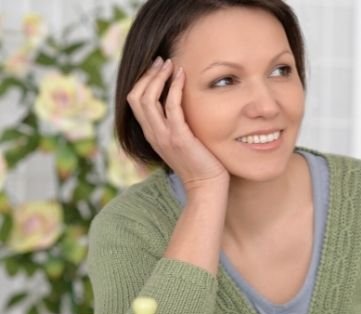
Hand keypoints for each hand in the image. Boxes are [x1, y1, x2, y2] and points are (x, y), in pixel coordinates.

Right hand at [126, 57, 228, 191]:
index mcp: (151, 134)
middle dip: (147, 75)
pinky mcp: (179, 137)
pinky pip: (171, 106)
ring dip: (158, 77)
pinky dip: (174, 87)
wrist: (206, 185)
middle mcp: (152, 134)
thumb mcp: (180, 141)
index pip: (134, 101)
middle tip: (162, 61)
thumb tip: (177, 105)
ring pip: (148, 99)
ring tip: (170, 64)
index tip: (157, 68)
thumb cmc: (199, 163)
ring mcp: (163, 136)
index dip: (142, 81)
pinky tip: (182, 76)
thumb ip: (174, 125)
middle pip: (136, 97)